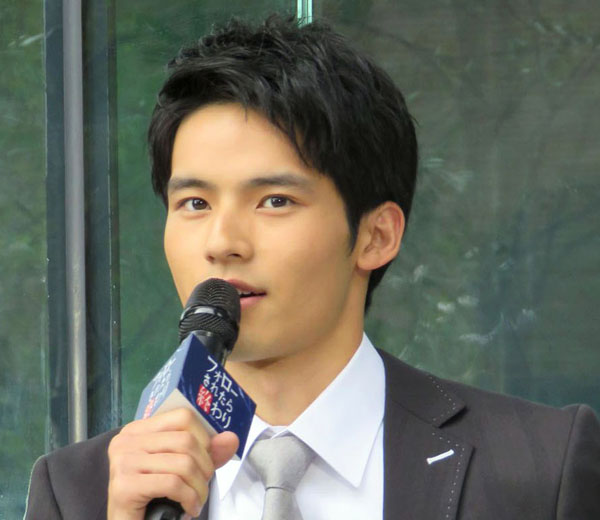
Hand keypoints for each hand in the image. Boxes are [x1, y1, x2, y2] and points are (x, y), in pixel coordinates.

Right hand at [107, 408, 238, 519]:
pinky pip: (173, 484)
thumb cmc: (153, 496)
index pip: (183, 417)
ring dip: (199, 487)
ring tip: (197, 500)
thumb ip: (206, 453)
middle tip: (203, 485)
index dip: (204, 438)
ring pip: (183, 463)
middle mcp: (127, 440)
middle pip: (186, 440)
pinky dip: (189, 498)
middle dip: (205, 467)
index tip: (206, 460)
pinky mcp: (124, 486)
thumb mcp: (182, 469)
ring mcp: (123, 462)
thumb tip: (231, 438)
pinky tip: (189, 509)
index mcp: (139, 429)